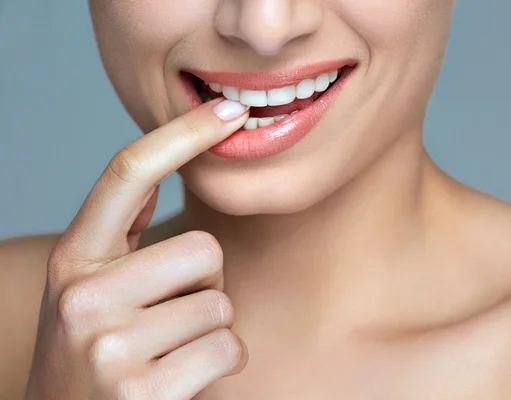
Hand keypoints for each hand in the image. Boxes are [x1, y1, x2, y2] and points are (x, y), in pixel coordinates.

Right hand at [25, 98, 249, 399]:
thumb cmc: (95, 354)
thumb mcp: (91, 291)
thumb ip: (121, 238)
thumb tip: (159, 167)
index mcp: (74, 261)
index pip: (127, 174)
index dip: (181, 135)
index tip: (228, 113)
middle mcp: (82, 296)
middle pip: (204, 249)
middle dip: (205, 282)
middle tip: (173, 316)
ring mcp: (108, 346)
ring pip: (220, 303)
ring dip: (210, 329)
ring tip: (170, 352)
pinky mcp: (141, 391)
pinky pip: (228, 347)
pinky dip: (222, 363)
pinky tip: (184, 380)